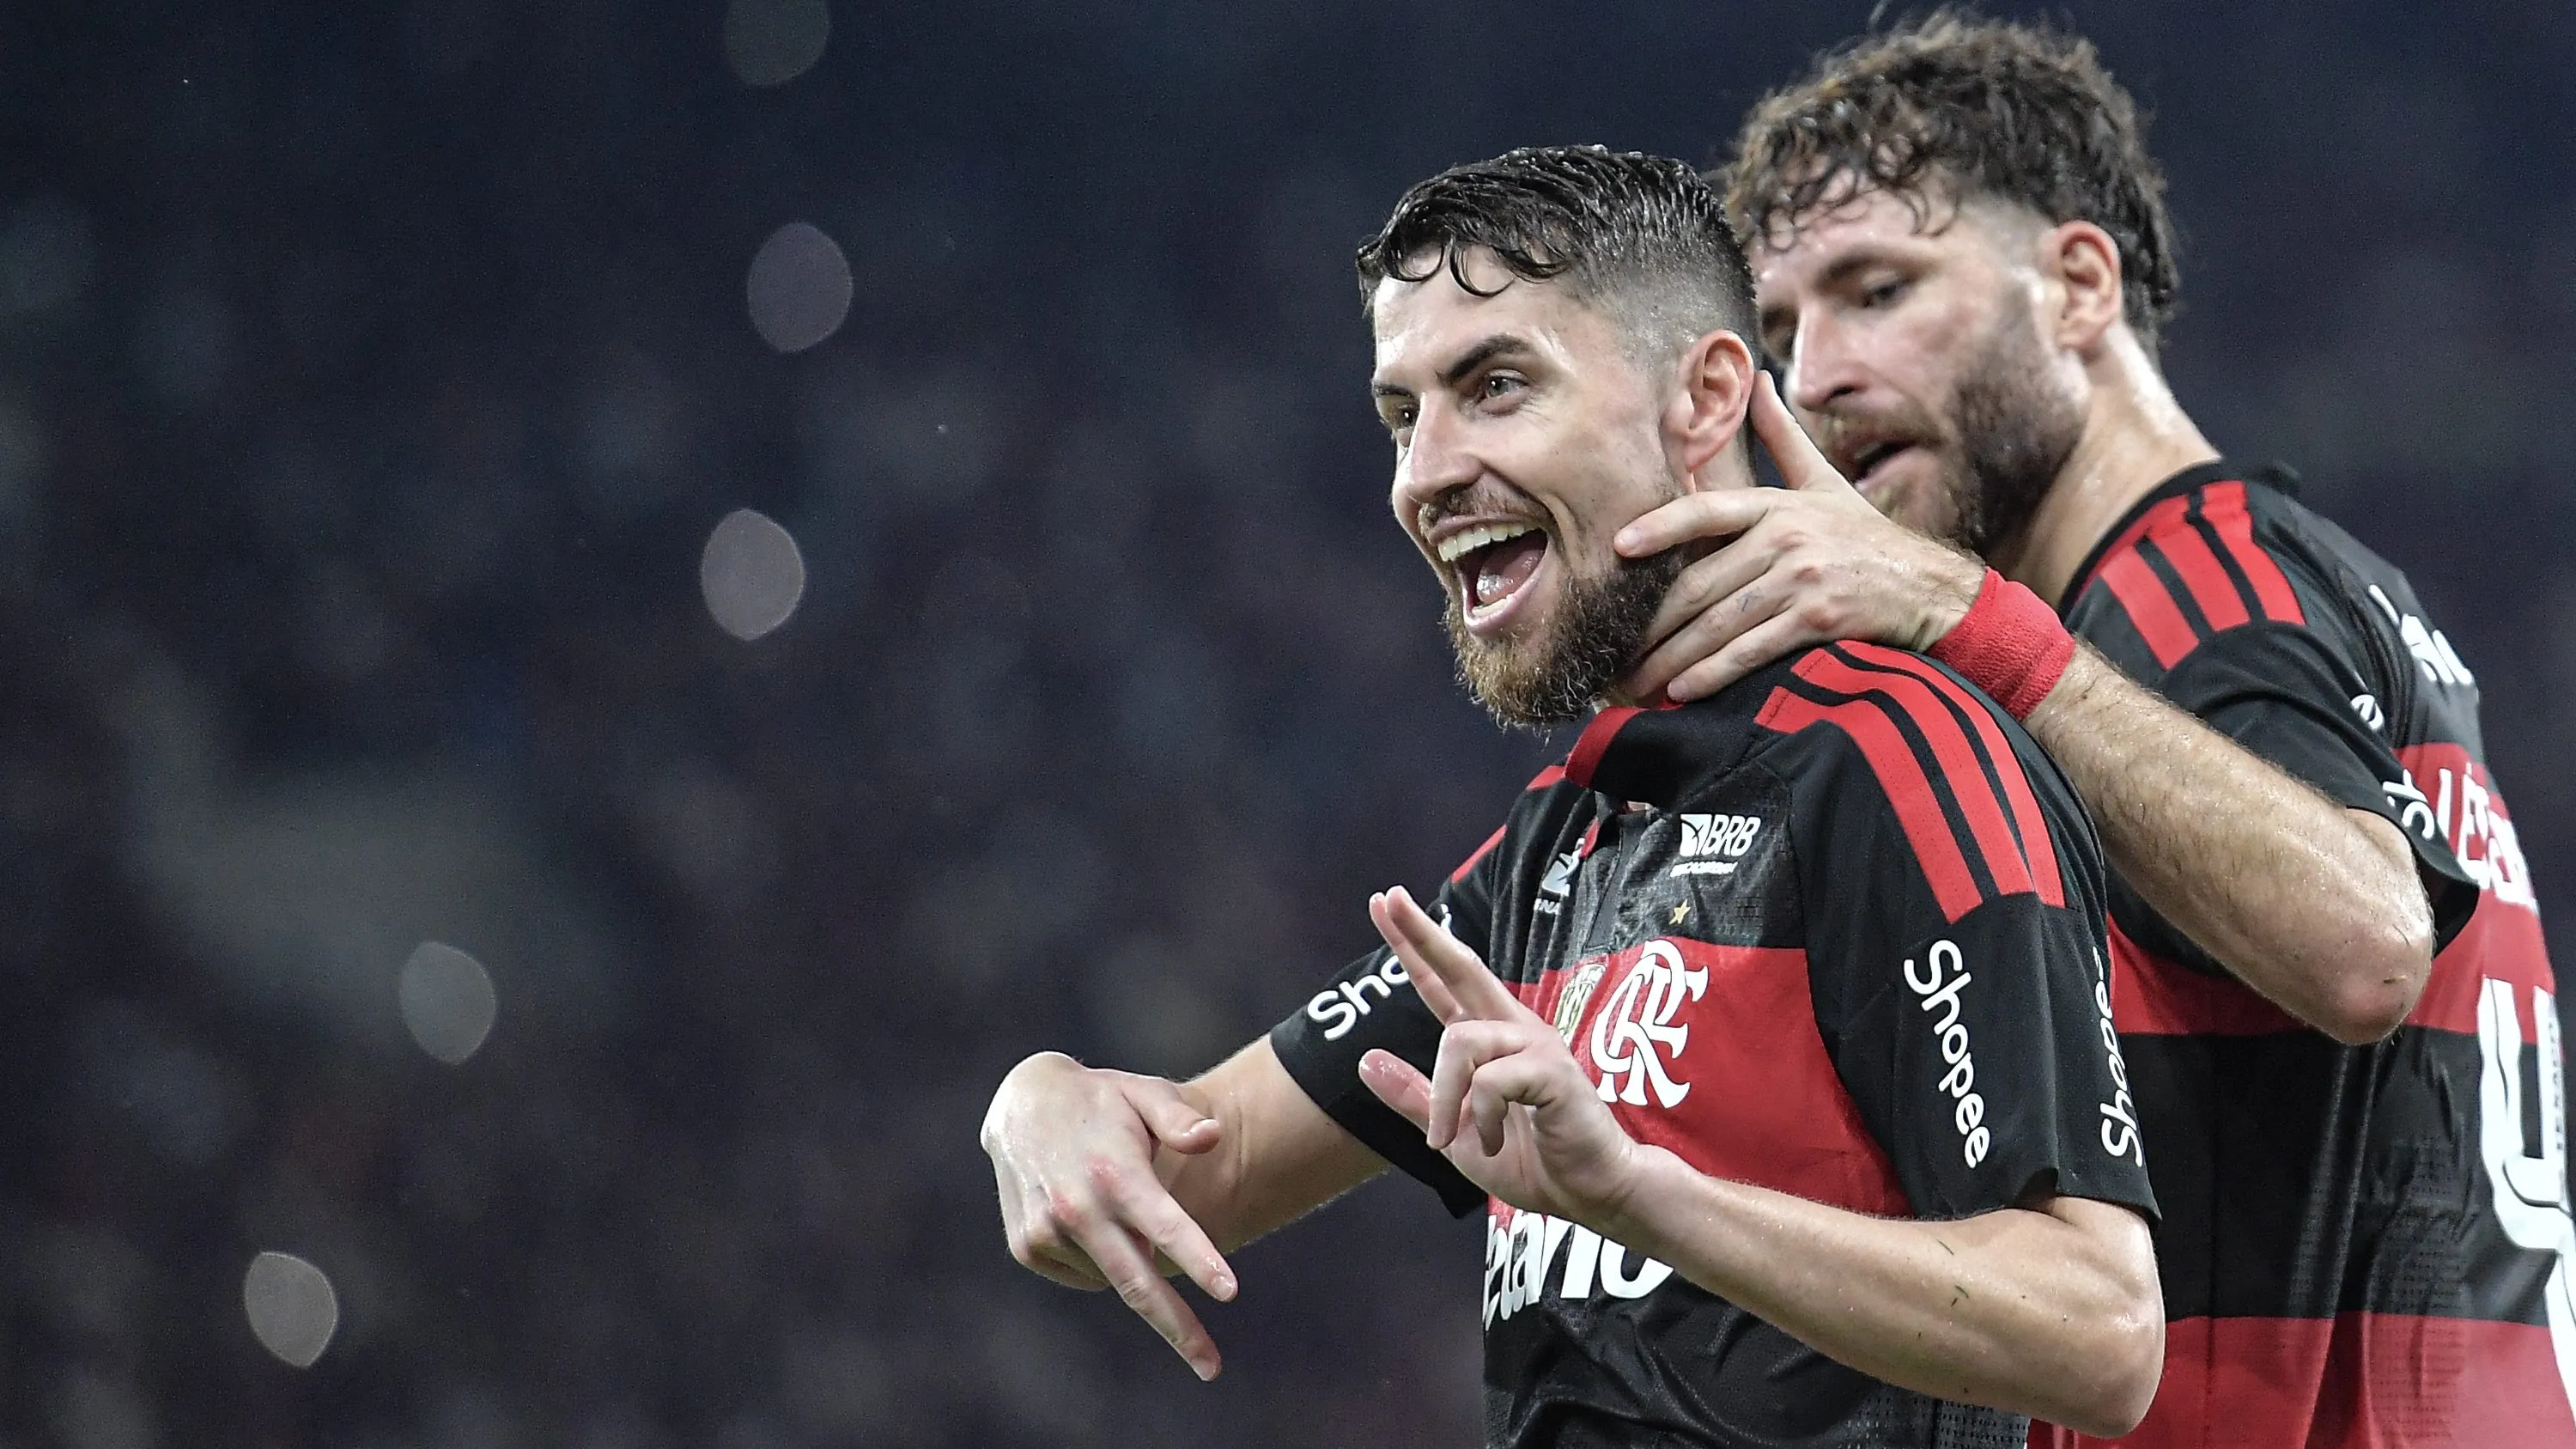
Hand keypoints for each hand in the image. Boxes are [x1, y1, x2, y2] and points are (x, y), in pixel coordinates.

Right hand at [980, 1052, 1238, 1378]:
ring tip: (1122, 1206)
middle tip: (1211, 1368)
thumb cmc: (1103, 1100)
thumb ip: (1181, 1118)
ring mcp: (1047, 1232)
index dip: (1200, 1260)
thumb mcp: (1144, 1092)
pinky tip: (1095, 1220)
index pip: (1166, 1226)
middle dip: (1179, 1329)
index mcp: (1115, 1173)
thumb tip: (1214, 1137)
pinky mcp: (1028, 1247)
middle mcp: (1077, 1208)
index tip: (1230, 1292)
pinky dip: (1102, 1260)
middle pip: (1138, 1284)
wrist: (1022, 1101)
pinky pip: (1085, 1274)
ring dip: (1133, 1263)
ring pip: (1113, 1276)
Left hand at [1355, 887, 1640, 1223]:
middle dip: (1422, 933)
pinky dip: (1482, 1116)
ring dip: (1446, 1098)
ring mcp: (1535, 1045)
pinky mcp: (1552, 1070)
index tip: (1385, 901)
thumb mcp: (1456, 1133)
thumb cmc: (1530, 1161)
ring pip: (1460, 1042)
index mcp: (1488, 1040)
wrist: (1587, 1193)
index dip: (1413, 943)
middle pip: (1462, 967)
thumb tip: (1363, 1060)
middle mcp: (1511, 1029)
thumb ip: (1416, 1097)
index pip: (1442, 982)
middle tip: (1387, 897)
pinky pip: (1492, 1079)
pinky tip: (1498, 1140)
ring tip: (1451, 1140)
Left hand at [1615, 372, 1985, 701]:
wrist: (1931, 588)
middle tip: (1614, 648)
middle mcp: (1786, 539)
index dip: (1660, 526)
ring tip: (1636, 682)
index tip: (1618, 546)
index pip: (1706, 512)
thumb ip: (1782, 439)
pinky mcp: (1819, 620)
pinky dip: (1713, 674)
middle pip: (1700, 583)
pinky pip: (1752, 651)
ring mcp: (1803, 580)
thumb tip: (1757, 379)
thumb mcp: (1825, 483)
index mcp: (1778, 506)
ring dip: (1672, 658)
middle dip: (1652, 624)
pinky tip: (1682, 692)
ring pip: (1719, 623)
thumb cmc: (1866, 539)